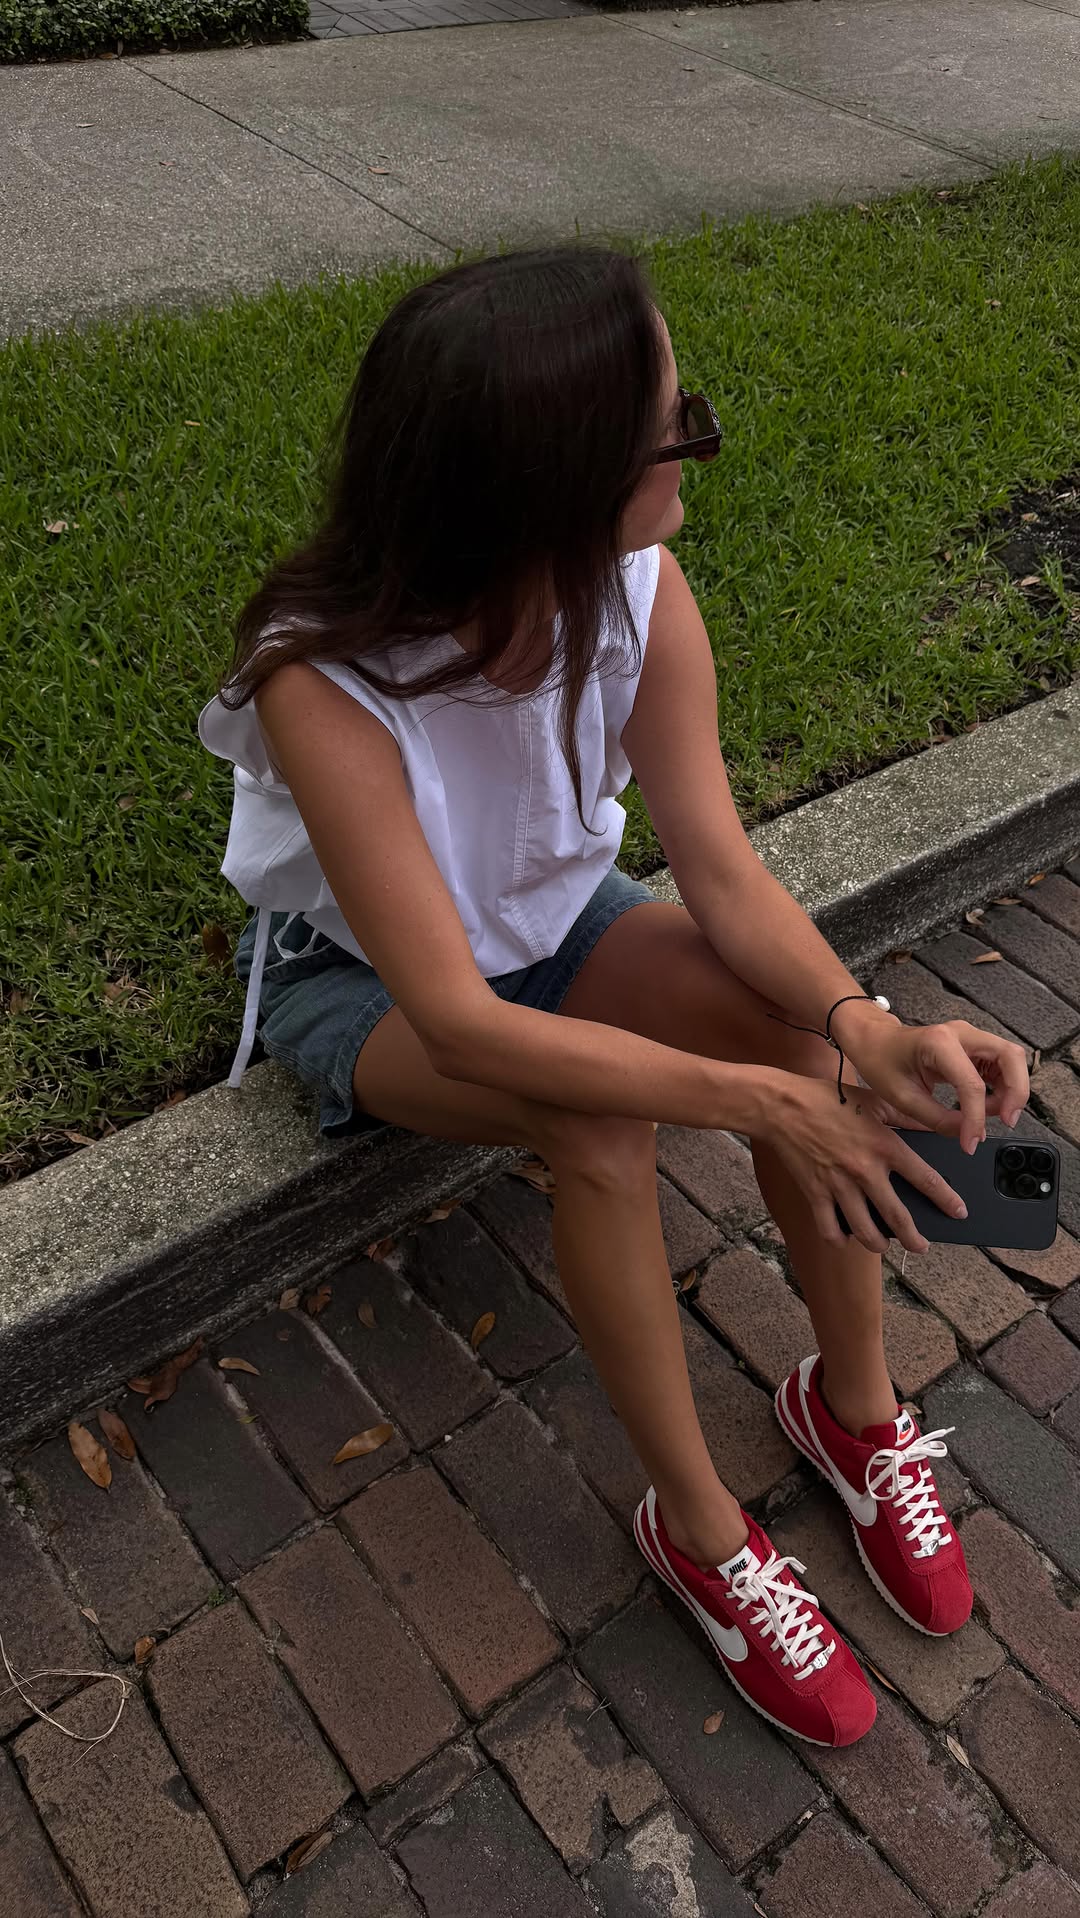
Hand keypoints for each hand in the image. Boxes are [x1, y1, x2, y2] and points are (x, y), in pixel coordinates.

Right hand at [763, 1076, 968, 1255]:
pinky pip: (829, 1227)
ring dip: (878, 1244)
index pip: (925, 1179)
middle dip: (915, 1238)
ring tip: (885, 1246)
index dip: (946, 1199)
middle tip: (923, 1247)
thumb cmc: (828, 1100)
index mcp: (884, 1146)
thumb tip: (936, 1127)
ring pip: (865, 1229)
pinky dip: (838, 1238)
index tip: (957, 1211)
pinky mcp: (815, 1193)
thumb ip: (907, 1117)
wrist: (782, 1106)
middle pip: (897, 1216)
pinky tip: (845, 1238)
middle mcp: (864, 1170)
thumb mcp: (874, 1101)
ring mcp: (838, 1185)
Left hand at [837, 1011, 1029, 1154]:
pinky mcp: (972, 1046)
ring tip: (996, 1115)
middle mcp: (960, 1034)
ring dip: (1013, 1088)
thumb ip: (939, 1119)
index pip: (972, 1084)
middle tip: (1007, 1120)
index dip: (976, 1117)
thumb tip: (969, 1135)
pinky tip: (990, 1105)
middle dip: (1016, 1091)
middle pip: (1009, 1056)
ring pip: (1011, 1058)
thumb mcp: (903, 1098)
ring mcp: (969, 1037)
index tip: (971, 1141)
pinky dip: (1003, 1085)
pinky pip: (1000, 1063)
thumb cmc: (881, 1061)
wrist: (874, 1040)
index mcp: (938, 1043)